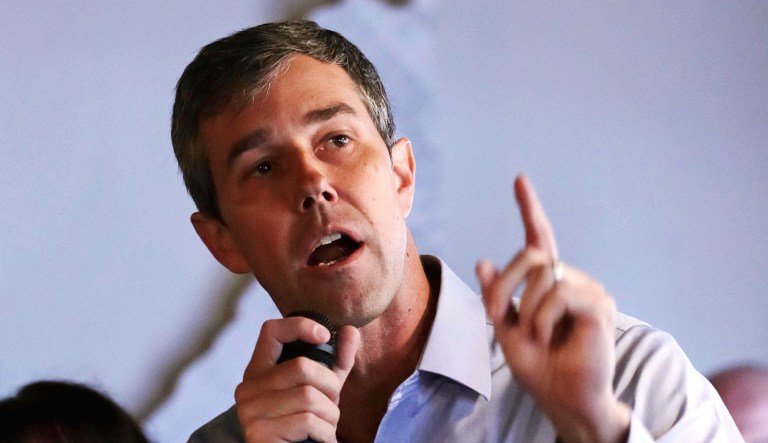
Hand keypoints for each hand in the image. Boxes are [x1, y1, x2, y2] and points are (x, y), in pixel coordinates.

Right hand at [234, 316, 359, 441]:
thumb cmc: (305, 424)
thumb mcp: (322, 389)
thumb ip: (336, 362)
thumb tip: (351, 330)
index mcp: (259, 371)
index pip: (272, 331)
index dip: (299, 326)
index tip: (324, 336)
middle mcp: (248, 388)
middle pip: (302, 366)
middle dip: (330, 387)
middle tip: (332, 405)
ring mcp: (250, 411)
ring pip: (308, 396)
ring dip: (330, 415)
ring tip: (325, 426)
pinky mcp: (259, 434)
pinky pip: (307, 421)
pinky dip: (324, 432)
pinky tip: (320, 439)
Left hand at [476, 175, 629, 442]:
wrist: (562, 397)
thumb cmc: (539, 366)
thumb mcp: (506, 327)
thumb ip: (498, 295)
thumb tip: (482, 261)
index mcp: (549, 282)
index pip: (540, 238)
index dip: (529, 208)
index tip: (520, 180)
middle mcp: (571, 279)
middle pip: (529, 256)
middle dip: (503, 286)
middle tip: (497, 316)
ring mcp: (588, 290)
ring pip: (541, 273)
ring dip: (525, 308)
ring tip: (533, 336)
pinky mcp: (599, 304)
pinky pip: (558, 293)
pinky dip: (542, 316)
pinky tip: (548, 335)